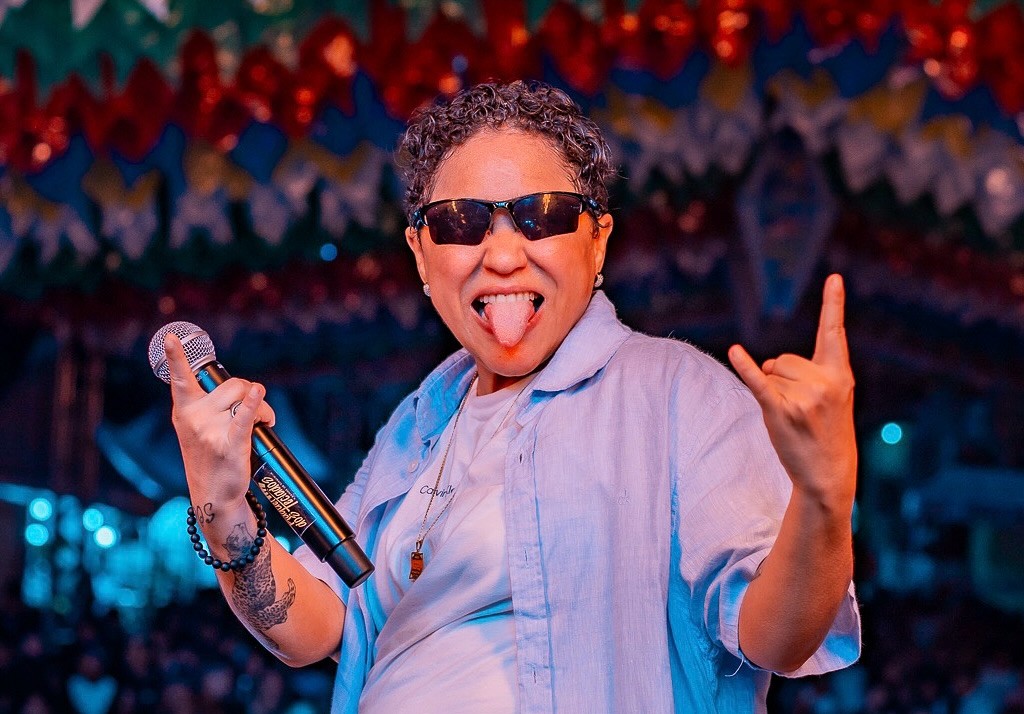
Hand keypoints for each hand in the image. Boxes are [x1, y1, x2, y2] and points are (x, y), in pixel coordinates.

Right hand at [164, 332, 275, 512]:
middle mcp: (194, 417)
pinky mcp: (229, 443)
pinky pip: (244, 417)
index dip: (176, 357)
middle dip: (250, 392)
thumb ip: (210, 404)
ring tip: (264, 422)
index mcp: (185, 410)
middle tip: (257, 411)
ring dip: (263, 408)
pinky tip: (259, 394)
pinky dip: (255, 404)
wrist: (214, 494)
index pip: (180, 379)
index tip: (171, 337)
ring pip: (246, 397)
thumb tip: (241, 387)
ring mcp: (210, 430)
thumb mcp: (198, 427)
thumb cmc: (211, 456)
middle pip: (233, 384)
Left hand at [728, 274, 856, 509]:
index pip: (834, 333)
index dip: (833, 304)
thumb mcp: (835, 400)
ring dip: (772, 392)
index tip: (833, 277)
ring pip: (770, 373)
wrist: (829, 474)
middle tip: (799, 409)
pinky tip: (734, 352)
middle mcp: (824, 382)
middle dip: (782, 378)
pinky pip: (758, 383)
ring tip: (791, 417)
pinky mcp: (780, 411)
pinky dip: (744, 367)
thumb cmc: (827, 433)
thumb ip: (813, 373)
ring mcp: (803, 397)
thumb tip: (769, 364)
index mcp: (841, 376)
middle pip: (784, 359)